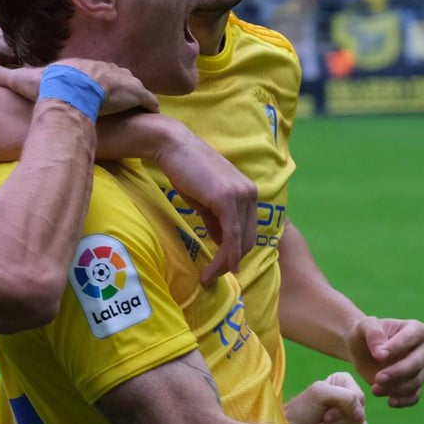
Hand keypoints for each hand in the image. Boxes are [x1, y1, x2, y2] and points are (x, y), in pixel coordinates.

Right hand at [0, 58, 158, 114]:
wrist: (67, 90)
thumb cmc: (45, 86)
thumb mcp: (19, 79)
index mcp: (80, 66)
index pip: (90, 71)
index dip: (94, 81)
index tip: (97, 89)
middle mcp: (103, 68)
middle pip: (114, 76)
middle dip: (118, 86)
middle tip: (120, 99)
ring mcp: (119, 79)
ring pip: (132, 85)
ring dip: (135, 95)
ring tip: (138, 106)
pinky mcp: (132, 92)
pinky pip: (146, 99)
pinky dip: (149, 105)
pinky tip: (153, 112)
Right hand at [151, 123, 256, 283]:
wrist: (173, 147)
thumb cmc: (186, 170)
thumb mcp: (206, 200)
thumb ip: (217, 221)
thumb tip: (223, 245)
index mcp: (248, 193)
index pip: (248, 231)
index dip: (235, 254)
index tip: (219, 268)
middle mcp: (250, 194)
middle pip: (248, 240)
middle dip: (231, 262)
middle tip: (212, 276)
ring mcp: (241, 196)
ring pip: (241, 242)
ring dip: (226, 264)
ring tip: (208, 276)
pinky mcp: (227, 200)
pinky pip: (231, 236)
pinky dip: (225, 256)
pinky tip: (213, 268)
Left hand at [283, 372, 367, 423]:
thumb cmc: (301, 411)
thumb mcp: (319, 393)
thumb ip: (345, 396)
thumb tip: (362, 416)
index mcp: (344, 382)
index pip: (358, 396)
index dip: (342, 406)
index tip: (324, 409)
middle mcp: (351, 398)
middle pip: (360, 413)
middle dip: (338, 420)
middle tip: (322, 420)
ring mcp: (353, 417)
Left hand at [345, 317, 423, 407]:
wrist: (360, 352)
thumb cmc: (364, 335)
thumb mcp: (364, 327)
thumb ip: (373, 334)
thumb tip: (382, 354)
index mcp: (415, 329)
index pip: (415, 336)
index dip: (399, 347)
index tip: (379, 356)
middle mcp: (423, 348)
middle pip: (418, 362)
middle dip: (398, 372)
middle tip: (378, 378)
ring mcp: (421, 368)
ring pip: (416, 381)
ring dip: (396, 388)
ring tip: (375, 389)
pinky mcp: (414, 385)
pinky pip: (415, 396)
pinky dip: (403, 401)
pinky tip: (389, 401)